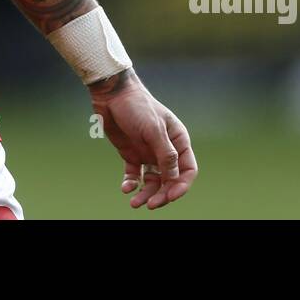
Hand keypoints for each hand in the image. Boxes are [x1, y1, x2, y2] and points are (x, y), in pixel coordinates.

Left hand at [90, 68, 197, 208]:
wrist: (112, 95)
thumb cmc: (137, 106)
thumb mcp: (154, 129)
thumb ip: (165, 154)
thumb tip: (173, 179)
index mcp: (178, 141)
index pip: (187, 170)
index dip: (181, 186)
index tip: (170, 196)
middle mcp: (165, 149)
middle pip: (169, 180)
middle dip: (161, 194)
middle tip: (150, 205)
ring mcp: (148, 153)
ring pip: (151, 181)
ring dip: (145, 193)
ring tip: (134, 203)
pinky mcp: (131, 154)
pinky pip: (134, 175)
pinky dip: (131, 183)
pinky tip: (126, 188)